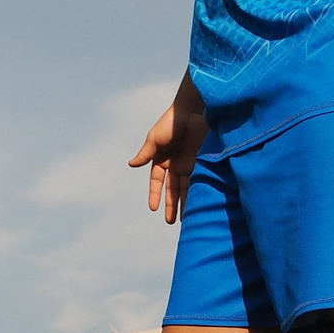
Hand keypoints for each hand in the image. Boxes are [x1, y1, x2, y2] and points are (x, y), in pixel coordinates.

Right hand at [129, 83, 209, 225]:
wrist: (195, 110)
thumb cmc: (172, 122)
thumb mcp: (155, 138)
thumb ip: (146, 153)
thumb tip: (131, 165)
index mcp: (161, 159)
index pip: (156, 181)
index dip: (154, 194)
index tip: (153, 208)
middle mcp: (175, 164)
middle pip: (172, 189)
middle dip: (171, 205)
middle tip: (171, 222)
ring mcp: (190, 164)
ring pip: (186, 188)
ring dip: (185, 203)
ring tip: (186, 220)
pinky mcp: (203, 162)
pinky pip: (200, 181)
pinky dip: (198, 193)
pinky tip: (199, 204)